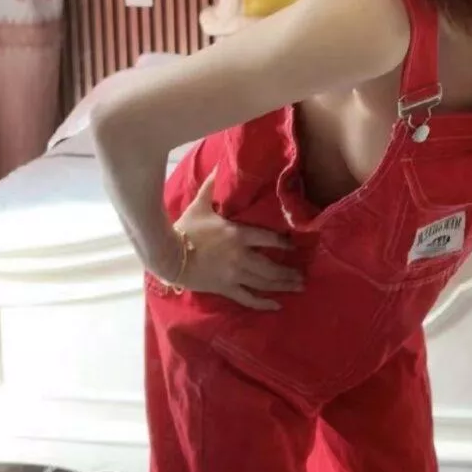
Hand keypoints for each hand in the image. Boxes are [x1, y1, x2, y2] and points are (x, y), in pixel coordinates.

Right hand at [166, 169, 302, 309]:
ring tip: (299, 287)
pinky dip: (263, 304)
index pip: (269, 238)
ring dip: (283, 286)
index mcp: (237, 234)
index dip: (284, 243)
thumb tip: (219, 165)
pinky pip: (248, 298)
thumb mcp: (199, 205)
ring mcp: (234, 274)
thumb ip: (212, 187)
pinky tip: (276, 306)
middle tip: (304, 275)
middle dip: (289, 271)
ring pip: (264, 283)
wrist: (167, 255)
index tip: (295, 246)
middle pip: (271, 266)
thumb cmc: (185, 228)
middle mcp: (240, 256)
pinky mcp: (225, 288)